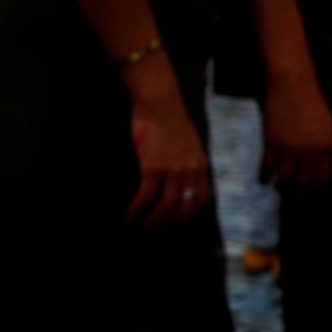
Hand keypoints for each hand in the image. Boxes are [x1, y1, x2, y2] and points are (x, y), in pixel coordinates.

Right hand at [128, 93, 211, 228]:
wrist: (161, 103)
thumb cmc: (172, 122)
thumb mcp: (192, 144)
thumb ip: (191, 163)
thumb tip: (185, 181)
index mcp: (201, 166)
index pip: (201, 201)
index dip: (188, 216)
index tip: (175, 222)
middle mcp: (190, 172)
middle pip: (183, 209)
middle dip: (168, 223)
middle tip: (154, 228)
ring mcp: (172, 171)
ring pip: (165, 207)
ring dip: (151, 221)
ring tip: (140, 225)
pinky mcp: (152, 167)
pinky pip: (146, 196)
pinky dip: (137, 210)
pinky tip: (130, 215)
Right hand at [261, 70, 331, 189]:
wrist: (293, 84)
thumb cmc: (310, 103)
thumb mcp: (326, 125)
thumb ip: (323, 147)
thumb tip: (318, 168)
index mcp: (327, 147)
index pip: (323, 177)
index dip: (316, 189)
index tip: (311, 195)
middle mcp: (310, 150)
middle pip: (304, 182)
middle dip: (298, 194)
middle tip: (293, 199)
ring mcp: (290, 147)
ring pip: (285, 177)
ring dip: (281, 187)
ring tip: (278, 188)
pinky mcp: (272, 141)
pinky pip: (267, 167)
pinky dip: (264, 176)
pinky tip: (263, 180)